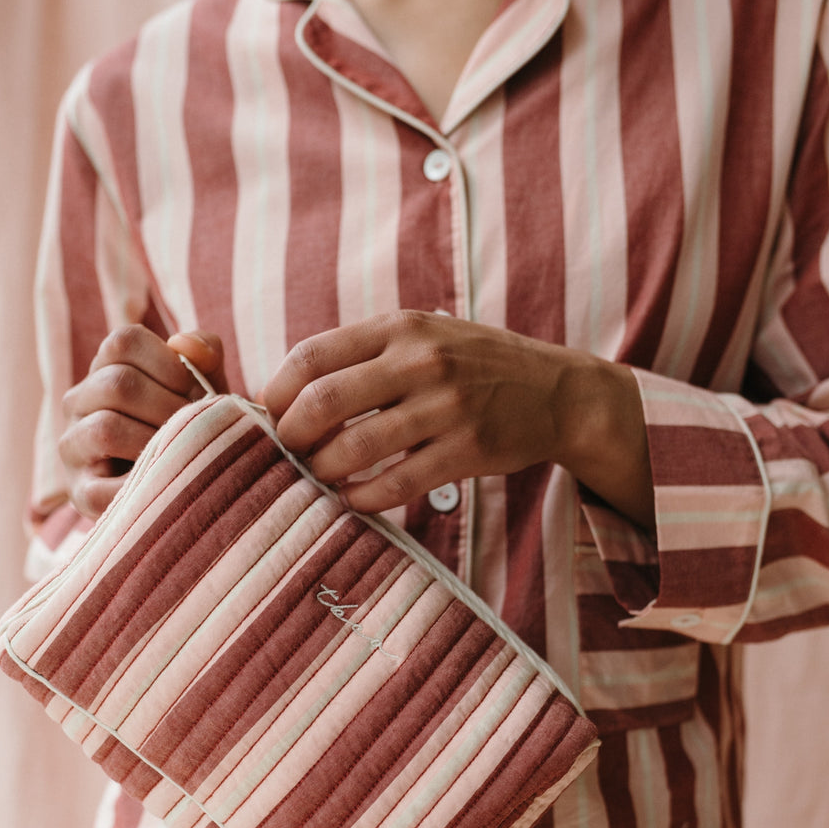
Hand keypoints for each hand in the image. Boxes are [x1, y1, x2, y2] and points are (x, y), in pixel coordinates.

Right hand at [59, 326, 226, 517]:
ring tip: (182, 454)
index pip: (123, 342)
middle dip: (168, 407)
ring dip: (155, 443)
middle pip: (117, 384)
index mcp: (105, 368)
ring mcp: (73, 446)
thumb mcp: (204, 388)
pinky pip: (103, 485)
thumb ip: (204, 355)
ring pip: (105, 428)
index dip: (169, 364)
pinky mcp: (80, 492)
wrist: (186, 493)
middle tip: (198, 429)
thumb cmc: (192, 430)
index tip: (197, 391)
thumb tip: (185, 345)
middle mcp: (78, 401)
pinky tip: (164, 484)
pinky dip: (142, 485)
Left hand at [261, 311, 653, 527]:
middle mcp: (421, 361)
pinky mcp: (466, 450)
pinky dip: (364, 498)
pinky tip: (355, 499)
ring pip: (355, 449)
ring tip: (320, 478)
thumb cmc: (474, 366)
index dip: (277, 394)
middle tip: (289, 454)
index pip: (311, 357)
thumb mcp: (423, 336)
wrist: (556, 391)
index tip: (271, 417)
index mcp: (400, 328)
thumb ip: (365, 356)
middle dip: (291, 437)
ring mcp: (445, 407)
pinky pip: (396, 484)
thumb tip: (289, 396)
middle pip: (323, 403)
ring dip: (323, 472)